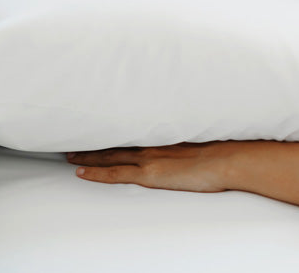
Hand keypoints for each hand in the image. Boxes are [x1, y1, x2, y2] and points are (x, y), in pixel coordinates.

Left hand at [67, 140, 298, 211]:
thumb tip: (188, 135)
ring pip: (109, 155)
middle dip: (93, 140)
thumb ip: (189, 135)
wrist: (229, 157)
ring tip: (69, 154)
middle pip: (116, 140)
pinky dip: (97, 173)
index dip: (113, 129)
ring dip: (88, 155)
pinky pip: (115, 174)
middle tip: (72, 136)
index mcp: (165, 133)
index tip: (98, 124)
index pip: (132, 130)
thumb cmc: (222, 148)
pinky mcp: (149, 173)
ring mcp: (149, 157)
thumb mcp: (202, 136)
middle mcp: (152, 141)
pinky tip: (81, 173)